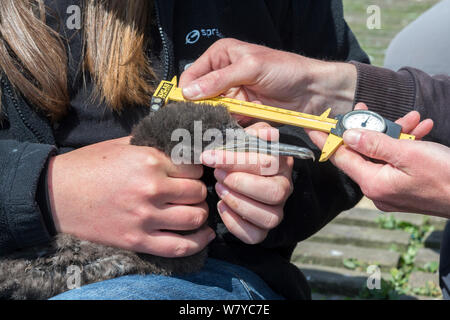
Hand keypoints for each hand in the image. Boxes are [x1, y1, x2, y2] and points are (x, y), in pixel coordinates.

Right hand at [48, 137, 214, 257]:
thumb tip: (180, 143)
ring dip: (200, 214)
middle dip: (198, 192)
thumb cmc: (88, 166)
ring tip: (194, 211)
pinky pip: (179, 246)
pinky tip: (204, 236)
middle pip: (197, 192)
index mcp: (149, 160)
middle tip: (191, 193)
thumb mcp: (122, 145)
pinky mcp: (137, 240)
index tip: (189, 175)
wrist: (55, 194)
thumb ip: (153, 144)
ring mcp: (145, 217)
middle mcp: (151, 188)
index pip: (194, 168)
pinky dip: (198, 242)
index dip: (195, 171)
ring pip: (195, 218)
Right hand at [180, 38, 356, 117]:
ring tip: (207, 130)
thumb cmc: (285, 70)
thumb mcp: (251, 68)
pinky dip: (225, 126)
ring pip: (212, 110)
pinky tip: (223, 133)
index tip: (182, 110)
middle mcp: (223, 74)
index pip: (192, 74)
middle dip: (198, 108)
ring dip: (212, 119)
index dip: (186, 92)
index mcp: (221, 55)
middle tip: (194, 124)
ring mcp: (232, 94)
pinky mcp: (242, 110)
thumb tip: (189, 92)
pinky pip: (227, 120)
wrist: (312, 91)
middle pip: (200, 94)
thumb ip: (219, 80)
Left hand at [200, 123, 293, 243]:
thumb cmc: (234, 154)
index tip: (210, 156)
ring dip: (238, 202)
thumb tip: (261, 123)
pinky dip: (235, 223)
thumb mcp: (239, 137)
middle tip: (217, 175)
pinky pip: (254, 235)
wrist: (228, 176)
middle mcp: (284, 187)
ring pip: (268, 216)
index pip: (268, 162)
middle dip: (240, 183)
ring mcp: (275, 211)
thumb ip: (248, 130)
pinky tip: (222, 207)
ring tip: (219, 189)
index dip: (237, 160)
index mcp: (280, 162)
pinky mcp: (262, 230)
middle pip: (274, 192)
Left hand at [308, 104, 449, 217]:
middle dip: (369, 129)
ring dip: (394, 134)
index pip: (340, 157)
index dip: (327, 140)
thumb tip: (348, 135)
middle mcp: (377, 189)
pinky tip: (420, 131)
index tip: (313, 127)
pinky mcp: (404, 187)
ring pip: (382, 155)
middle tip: (368, 110)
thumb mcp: (408, 154)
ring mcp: (391, 190)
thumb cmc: (447, 177)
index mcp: (373, 183)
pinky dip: (405, 146)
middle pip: (361, 153)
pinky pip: (396, 163)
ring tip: (413, 119)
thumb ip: (374, 143)